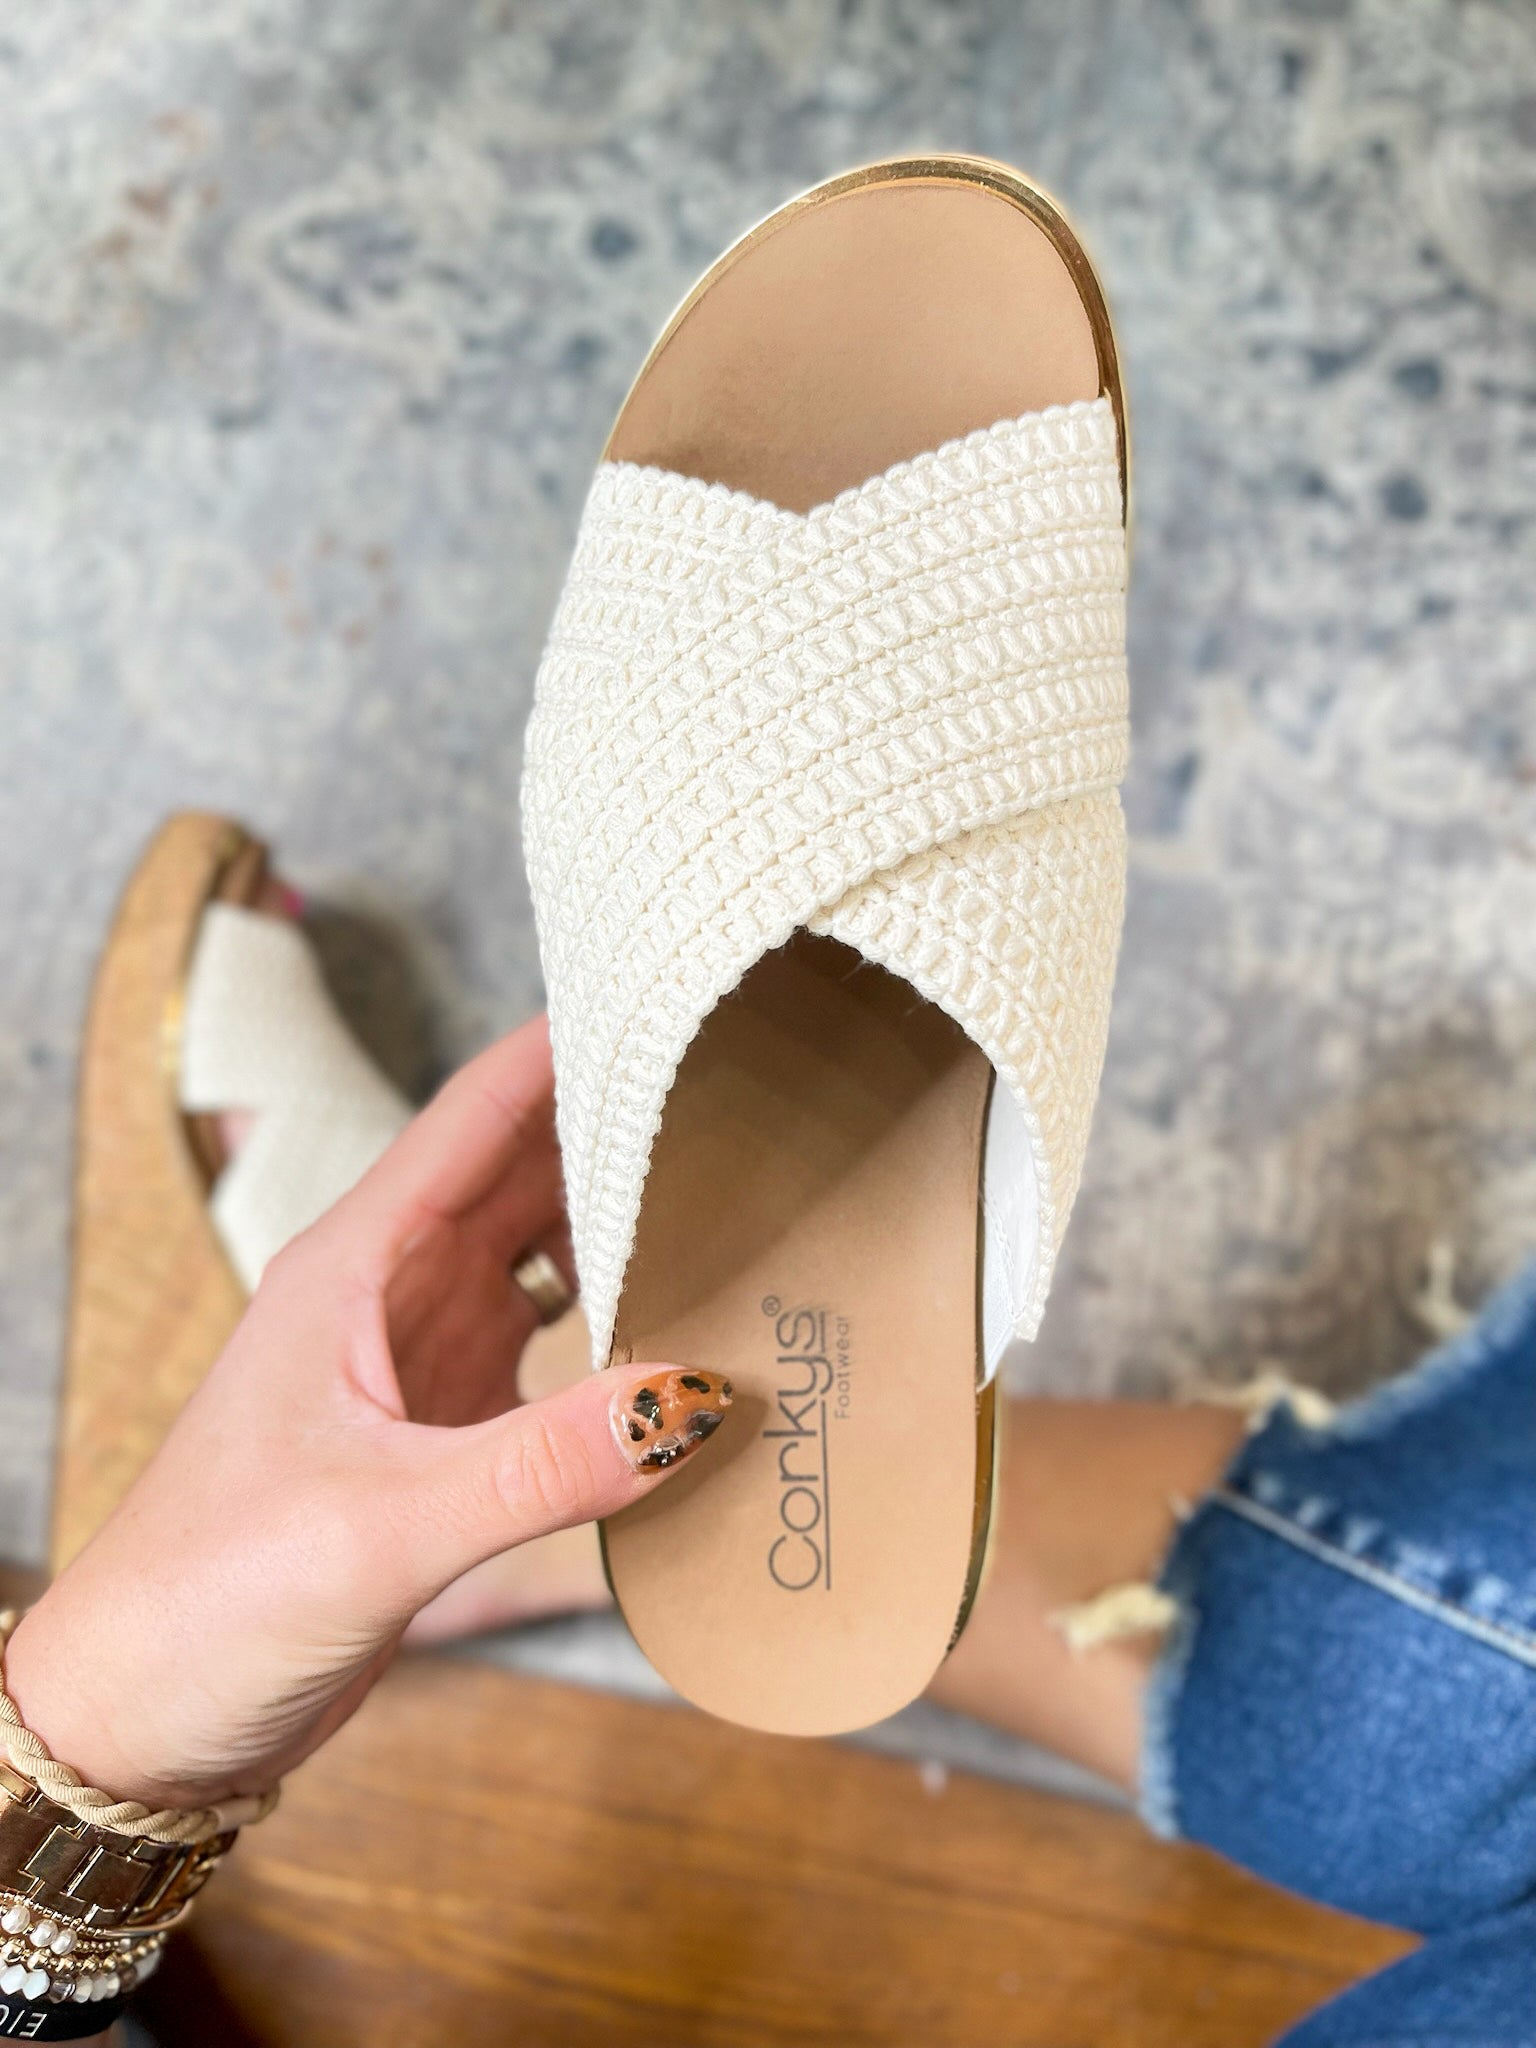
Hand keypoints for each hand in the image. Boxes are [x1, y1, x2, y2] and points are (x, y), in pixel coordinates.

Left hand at [5, 1019, 730, 1811]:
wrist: (142, 1715)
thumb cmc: (208, 1598)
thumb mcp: (381, 1527)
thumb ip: (540, 1466)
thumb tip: (693, 1399)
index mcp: (352, 1266)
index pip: (475, 1115)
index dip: (562, 1045)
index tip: (658, 990)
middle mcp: (388, 1292)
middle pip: (524, 1169)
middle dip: (618, 1120)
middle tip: (739, 1083)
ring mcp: (416, 1358)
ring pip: (541, 1251)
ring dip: (622, 1219)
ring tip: (734, 1184)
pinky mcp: (441, 1430)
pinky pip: (548, 1346)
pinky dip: (615, 1325)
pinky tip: (679, 1328)